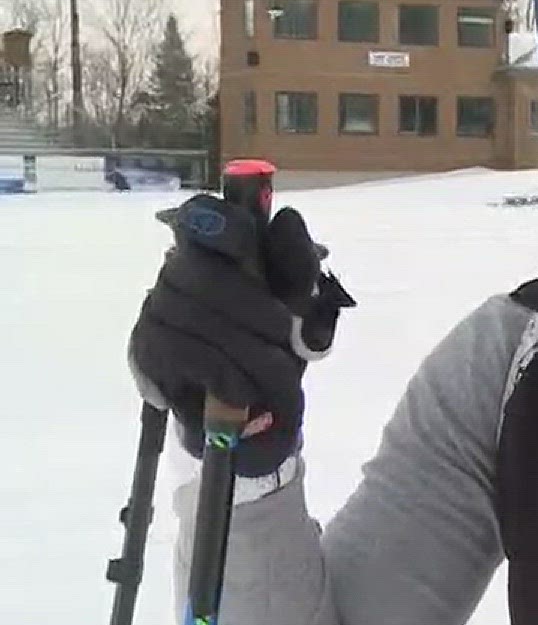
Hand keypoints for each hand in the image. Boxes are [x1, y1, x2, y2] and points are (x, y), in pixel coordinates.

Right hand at [127, 194, 354, 476]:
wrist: (260, 410)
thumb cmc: (282, 343)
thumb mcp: (305, 302)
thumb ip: (299, 262)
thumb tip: (286, 216)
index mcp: (219, 247)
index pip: (203, 214)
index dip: (221, 224)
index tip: (246, 244)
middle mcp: (178, 267)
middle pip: (202, 274)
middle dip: (253, 308)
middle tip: (285, 334)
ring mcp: (156, 307)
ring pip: (196, 318)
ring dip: (249, 351)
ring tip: (275, 373)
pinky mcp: (146, 347)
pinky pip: (185, 354)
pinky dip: (225, 374)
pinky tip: (242, 389)